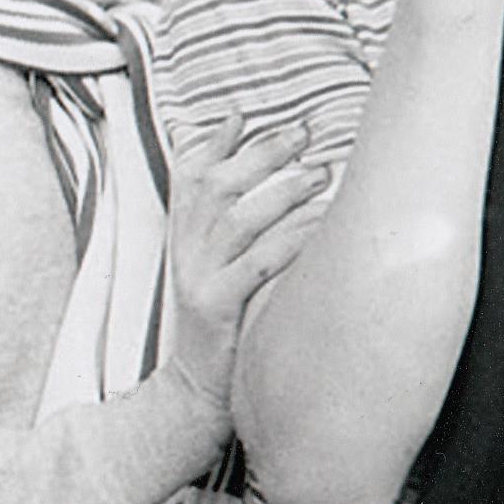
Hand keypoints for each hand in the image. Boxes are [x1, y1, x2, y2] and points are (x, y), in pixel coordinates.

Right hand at [162, 115, 329, 412]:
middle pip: (217, 187)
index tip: (242, 113)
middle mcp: (185, 251)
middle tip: (303, 133)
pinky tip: (319, 226)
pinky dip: (288, 239)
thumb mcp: (219, 268)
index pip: (188, 176)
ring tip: (321, 174)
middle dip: (261, 154)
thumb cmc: (225, 323)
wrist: (196, 390)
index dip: (213, 142)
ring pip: (238, 220)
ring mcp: (199, 278)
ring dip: (282, 192)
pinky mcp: (217, 308)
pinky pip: (257, 264)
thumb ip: (232, 226)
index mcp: (183, 237)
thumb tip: (267, 189)